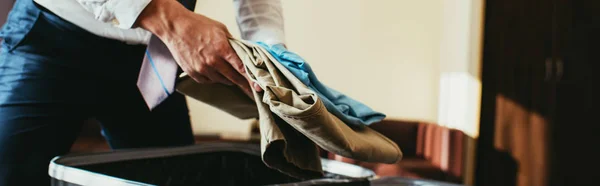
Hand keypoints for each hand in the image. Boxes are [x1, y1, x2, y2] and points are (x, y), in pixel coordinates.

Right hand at [137, 0, 261, 95]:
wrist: (175, 27)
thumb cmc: (198, 25)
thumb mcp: (220, 29)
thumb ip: (232, 43)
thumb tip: (243, 53)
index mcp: (222, 49)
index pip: (242, 68)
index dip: (251, 79)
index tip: (259, 87)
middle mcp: (213, 62)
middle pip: (234, 78)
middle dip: (244, 84)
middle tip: (252, 89)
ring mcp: (202, 69)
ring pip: (222, 80)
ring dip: (228, 78)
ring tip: (228, 72)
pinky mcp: (193, 73)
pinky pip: (209, 81)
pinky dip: (214, 78)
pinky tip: (214, 70)